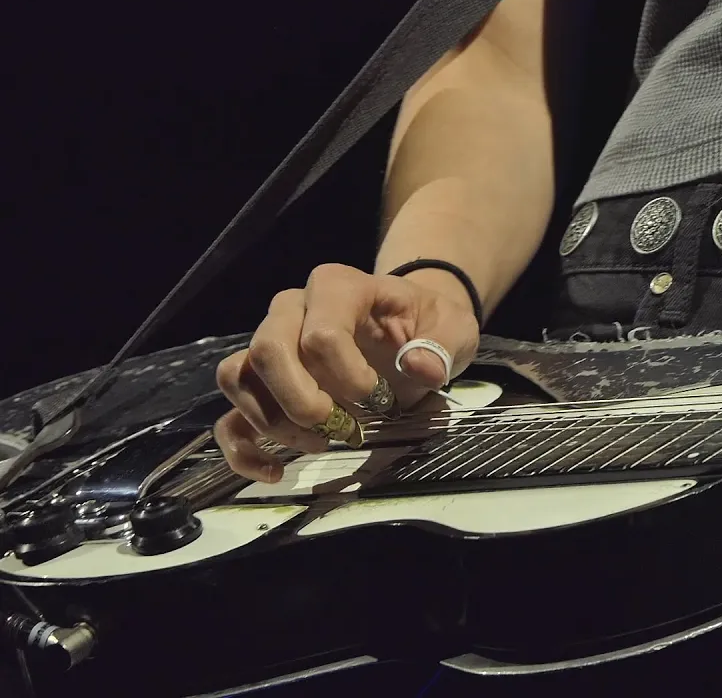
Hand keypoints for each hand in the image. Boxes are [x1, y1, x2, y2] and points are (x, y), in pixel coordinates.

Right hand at [213, 263, 478, 482]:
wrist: (412, 326)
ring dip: (273, 422)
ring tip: (318, 444)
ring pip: (239, 376)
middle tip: (341, 428)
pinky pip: (229, 414)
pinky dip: (243, 448)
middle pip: (268, 349)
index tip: (380, 397)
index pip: (322, 332)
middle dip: (302, 401)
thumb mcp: (454, 327)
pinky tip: (275, 471)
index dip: (348, 375)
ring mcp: (271, 343)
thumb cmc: (427, 324)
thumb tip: (417, 369)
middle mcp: (293, 309)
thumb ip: (442, 345)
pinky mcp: (264, 384)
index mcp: (339, 288)